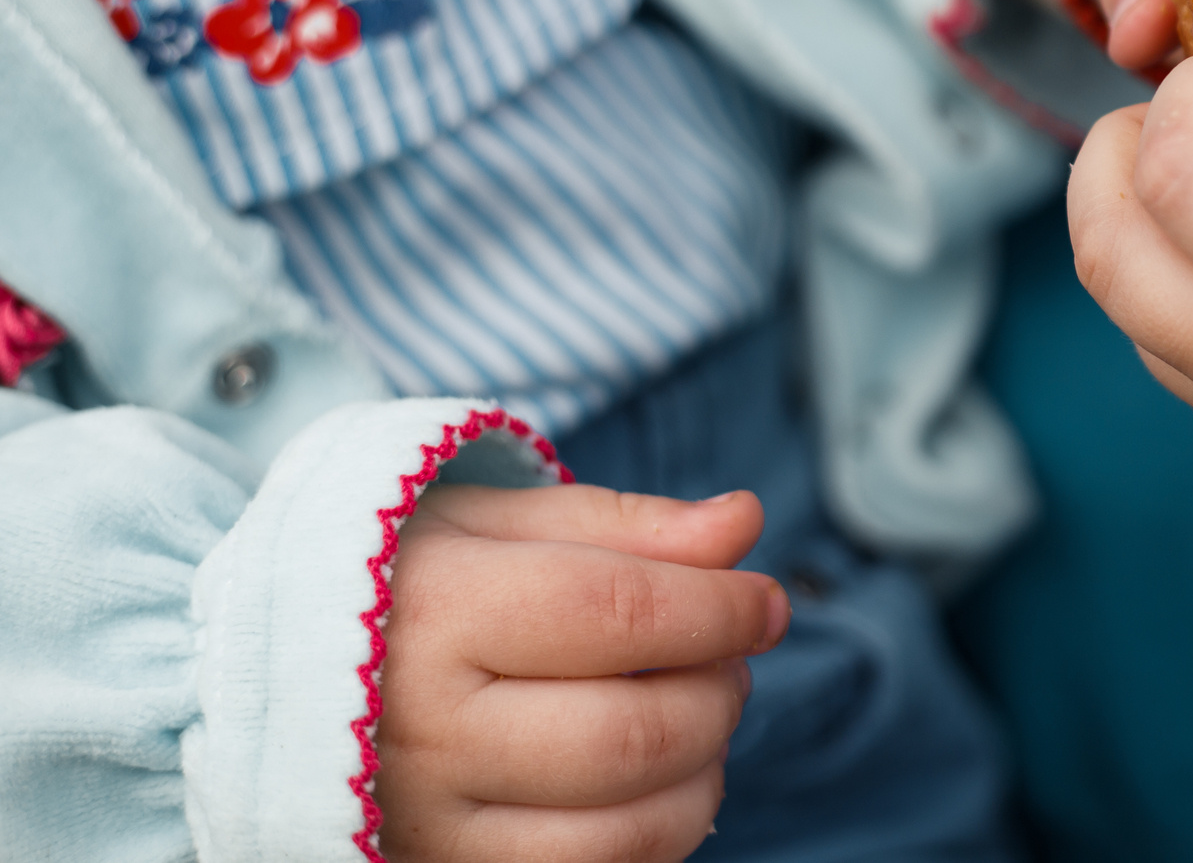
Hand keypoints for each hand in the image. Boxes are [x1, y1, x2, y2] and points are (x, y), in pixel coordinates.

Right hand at [372, 485, 788, 862]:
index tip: (764, 600)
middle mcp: (421, 731)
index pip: (618, 613)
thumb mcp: (495, 523)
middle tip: (730, 657)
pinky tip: (661, 782)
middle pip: (632, 733)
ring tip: (701, 716)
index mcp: (433, 613)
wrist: (266, 683)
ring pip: (621, 829)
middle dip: (718, 692)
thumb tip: (741, 525)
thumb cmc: (402, 585)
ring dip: (703, 771)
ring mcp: (427, 823)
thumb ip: (623, 526)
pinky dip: (659, 836)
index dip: (718, 608)